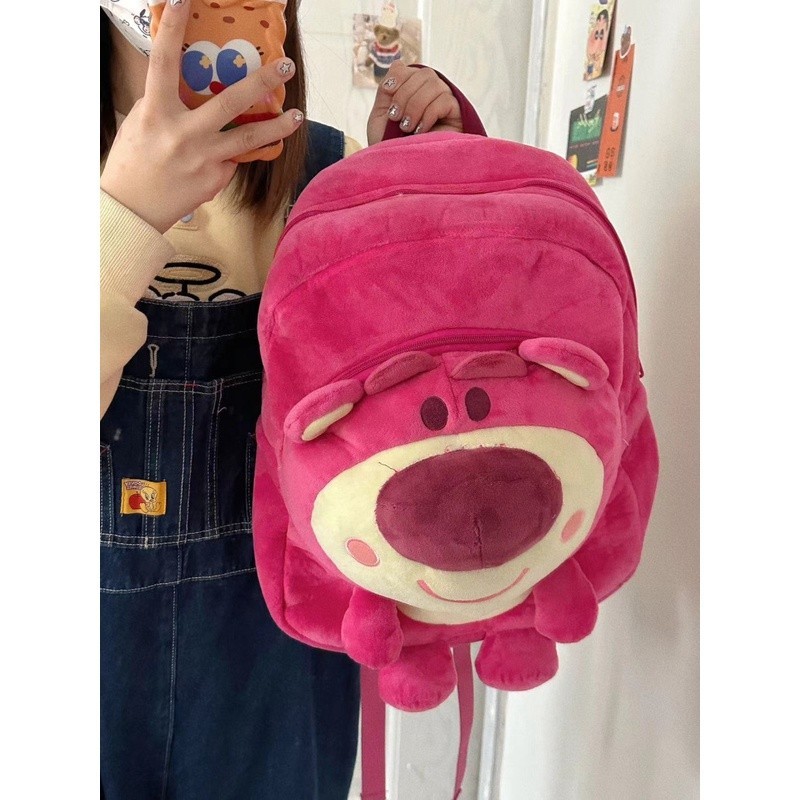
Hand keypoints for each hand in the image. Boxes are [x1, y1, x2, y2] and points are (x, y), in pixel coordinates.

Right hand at [100, 0, 302, 233]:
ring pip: (249, 139)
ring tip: (297, 116)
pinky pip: (232, 159)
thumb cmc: (133, 161)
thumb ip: (167, 104)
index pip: (163, 62)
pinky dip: (234, 154)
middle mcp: (183, 133)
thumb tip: (192, 86)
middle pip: (230, 102)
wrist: (133, 209)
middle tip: (285, 65)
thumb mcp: (142, 123)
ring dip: (277, 126)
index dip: (173, 28)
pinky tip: (229, 153)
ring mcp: (203, 158)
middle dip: (261, 82)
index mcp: (156, 112)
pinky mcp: (215, 179)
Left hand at [366, 63, 463, 145]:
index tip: (388, 95)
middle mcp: (431, 95)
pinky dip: (429, 113)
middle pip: (423, 74)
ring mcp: (446, 105)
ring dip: (415, 104)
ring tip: (407, 127)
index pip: (409, 69)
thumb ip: (387, 90)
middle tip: (396, 118)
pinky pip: (445, 100)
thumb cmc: (389, 149)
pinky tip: (420, 131)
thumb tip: (398, 65)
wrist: (400, 175)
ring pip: (434, 84)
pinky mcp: (457, 116)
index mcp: (412, 93)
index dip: (398, 77)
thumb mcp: (380, 116)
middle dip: (405, 94)